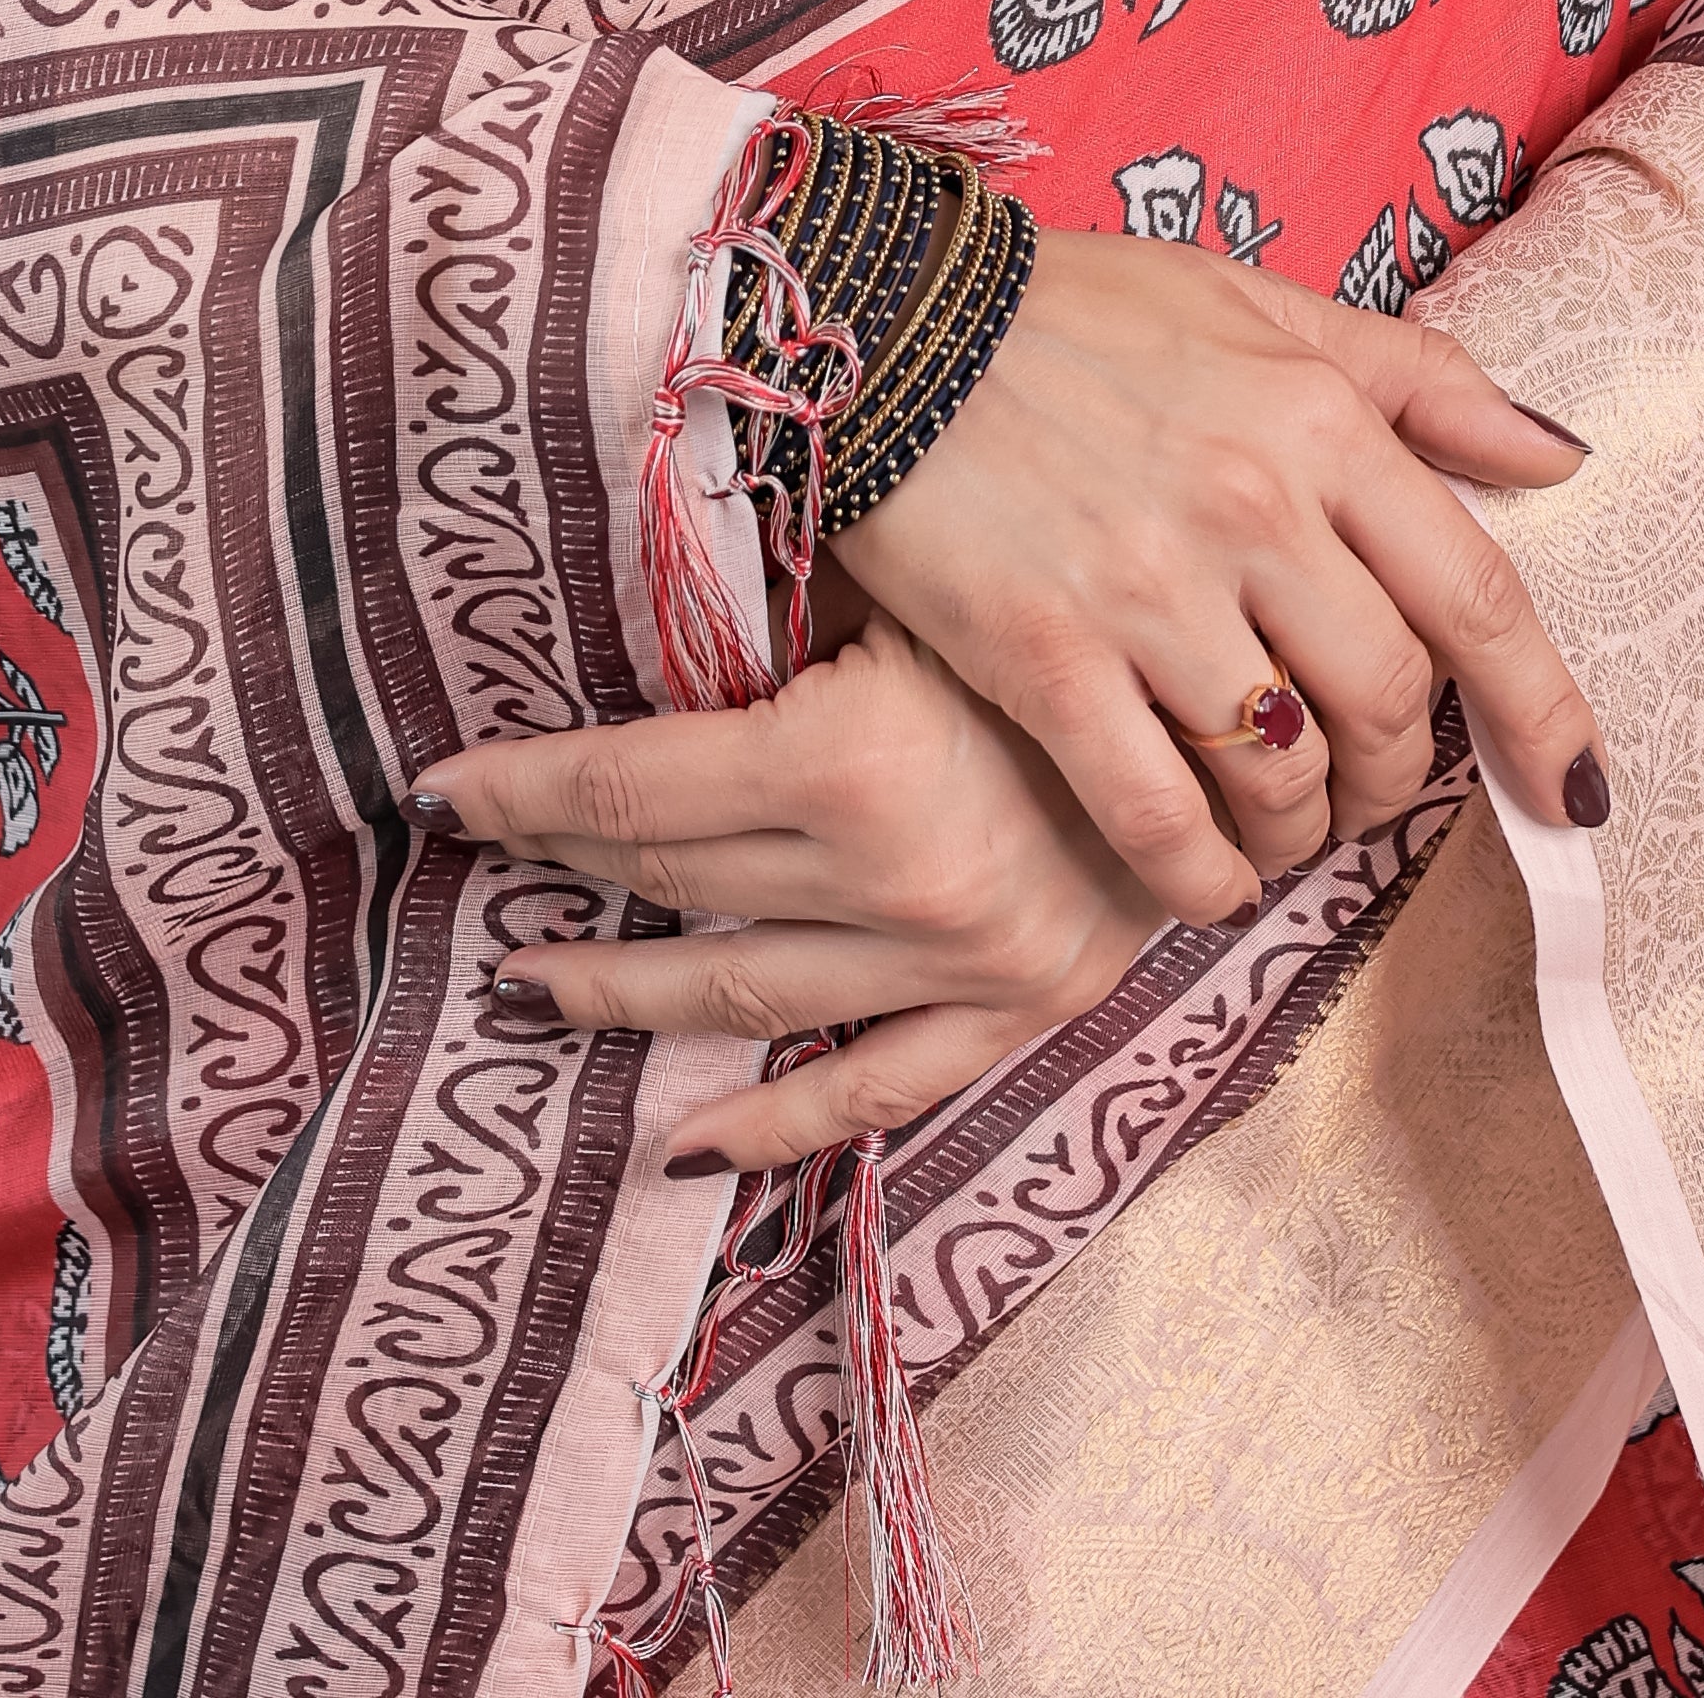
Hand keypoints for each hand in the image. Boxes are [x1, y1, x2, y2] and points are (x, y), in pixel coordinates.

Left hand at [414, 610, 1169, 1173]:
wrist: (1264, 671)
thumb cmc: (1070, 571)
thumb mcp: (918, 560)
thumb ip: (788, 585)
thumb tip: (646, 558)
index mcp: (848, 755)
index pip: (626, 787)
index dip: (519, 788)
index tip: (439, 789)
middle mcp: (891, 877)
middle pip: (670, 880)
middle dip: (557, 868)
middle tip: (475, 860)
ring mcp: (955, 960)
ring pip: (738, 990)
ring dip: (621, 990)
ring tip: (530, 981)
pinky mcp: (1018, 1008)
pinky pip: (869, 1092)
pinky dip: (770, 1126)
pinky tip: (683, 1144)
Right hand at [832, 230, 1599, 924]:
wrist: (883, 321)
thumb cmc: (1078, 312)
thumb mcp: (1258, 300)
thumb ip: (1415, 377)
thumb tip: (1556, 456)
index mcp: (1317, 420)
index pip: (1477, 596)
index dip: (1540, 709)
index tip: (1572, 789)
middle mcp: (1253, 510)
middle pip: (1387, 702)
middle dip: (1396, 776)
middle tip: (1365, 789)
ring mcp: (1146, 593)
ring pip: (1285, 773)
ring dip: (1300, 831)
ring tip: (1281, 829)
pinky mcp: (1045, 659)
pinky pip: (1158, 818)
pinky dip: (1200, 876)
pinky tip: (1204, 877)